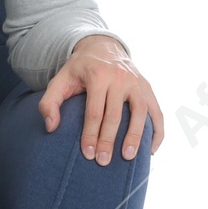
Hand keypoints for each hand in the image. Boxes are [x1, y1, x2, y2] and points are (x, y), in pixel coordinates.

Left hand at [37, 34, 163, 164]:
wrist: (102, 47)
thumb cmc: (79, 69)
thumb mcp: (59, 80)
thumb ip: (50, 102)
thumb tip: (51, 127)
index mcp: (97, 76)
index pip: (95, 111)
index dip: (91, 135)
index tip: (88, 154)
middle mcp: (120, 78)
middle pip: (116, 115)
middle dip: (109, 140)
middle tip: (103, 161)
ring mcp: (137, 82)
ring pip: (140, 112)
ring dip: (135, 136)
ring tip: (128, 157)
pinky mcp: (147, 87)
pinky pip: (157, 111)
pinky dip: (157, 131)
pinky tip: (151, 150)